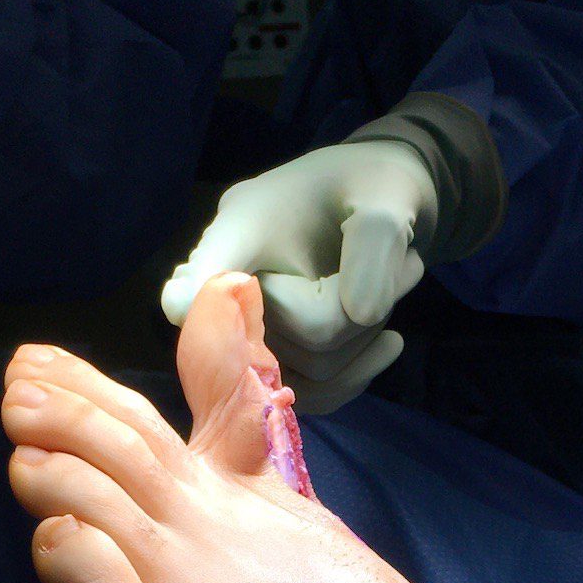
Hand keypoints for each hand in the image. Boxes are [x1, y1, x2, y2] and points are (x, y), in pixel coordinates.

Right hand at [162, 139, 439, 410]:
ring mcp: (251, 329)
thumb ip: (374, 245)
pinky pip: (315, 395)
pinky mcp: (277, 363)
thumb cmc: (377, 186)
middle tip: (402, 264)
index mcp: (244, 224)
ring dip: (364, 338)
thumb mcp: (388, 196)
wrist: (379, 202)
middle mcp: (234, 280)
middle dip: (352, 314)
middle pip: (282, 339)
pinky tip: (387, 341)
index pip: (207, 271)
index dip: (197, 297)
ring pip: (307, 373)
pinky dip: (359, 373)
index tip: (180, 305)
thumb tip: (359, 313)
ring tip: (395, 279)